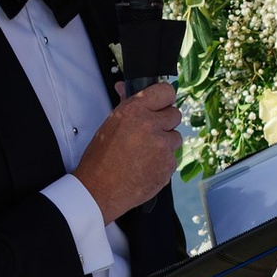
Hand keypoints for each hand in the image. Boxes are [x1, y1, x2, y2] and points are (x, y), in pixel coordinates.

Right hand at [76, 82, 181, 220]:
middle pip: (175, 114)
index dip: (164, 98)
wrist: (100, 189)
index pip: (166, 91)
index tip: (162, 103)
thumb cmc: (101, 158)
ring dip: (165, 143)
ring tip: (145, 153)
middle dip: (165, 122)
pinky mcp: (169, 165)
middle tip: (150, 132)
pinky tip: (147, 166)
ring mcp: (162, 146)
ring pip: (175, 137)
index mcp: (135, 110)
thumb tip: (123, 87)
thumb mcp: (111, 124)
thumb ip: (126, 104)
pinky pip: (173, 157)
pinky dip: (163, 162)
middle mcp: (151, 125)